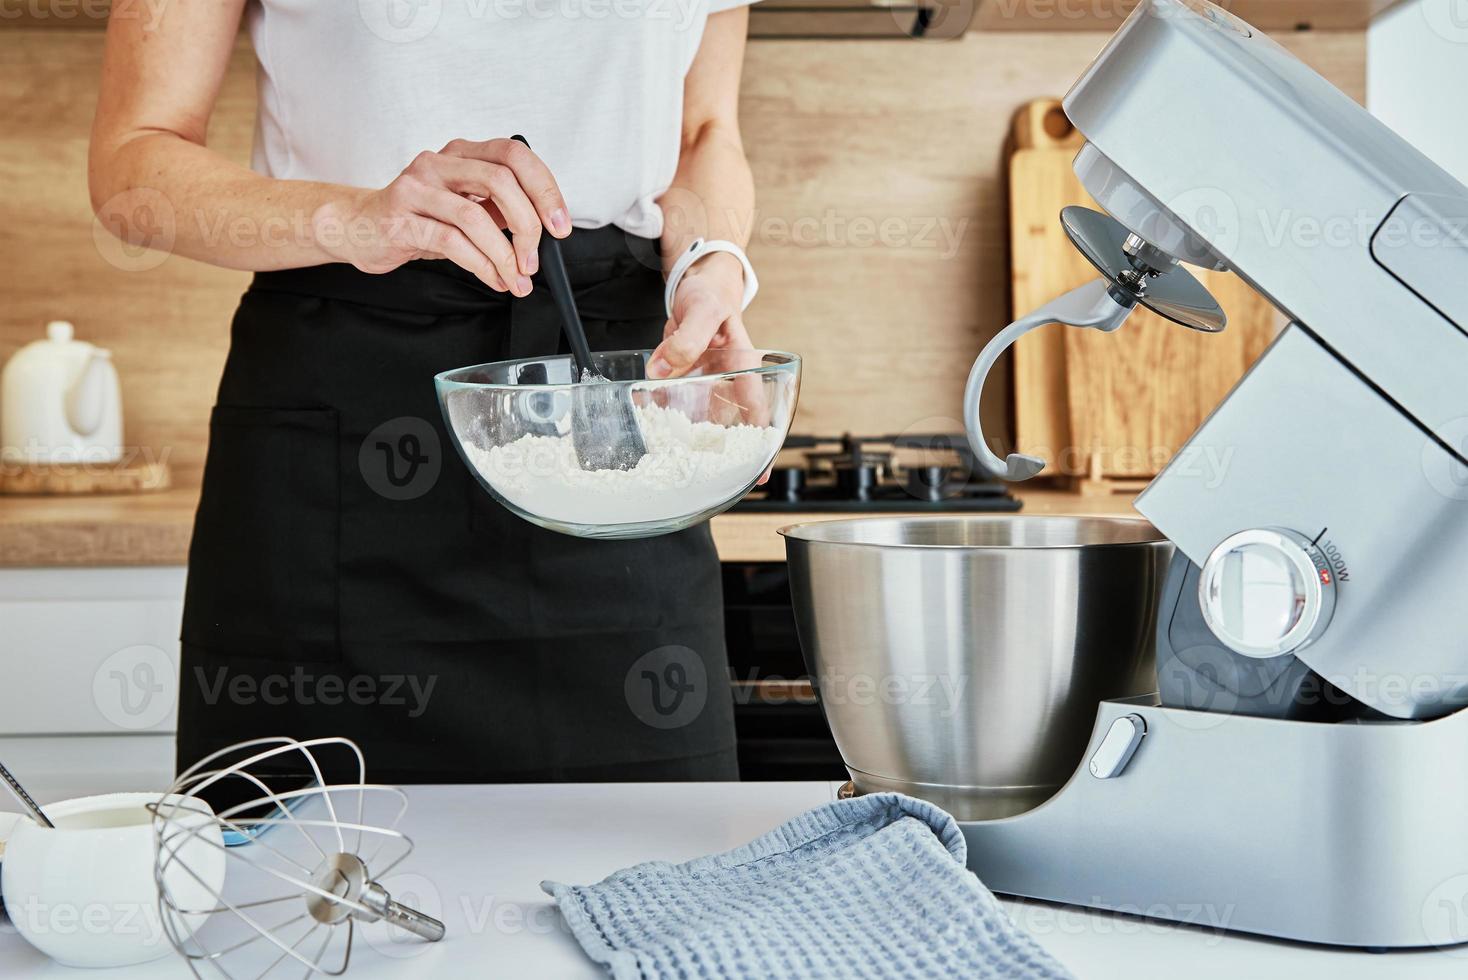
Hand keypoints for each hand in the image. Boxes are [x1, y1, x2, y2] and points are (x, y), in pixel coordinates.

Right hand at [311, 138, 569, 296]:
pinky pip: (452, 242)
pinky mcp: (401, 217)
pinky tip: (492, 278)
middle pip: (501, 181)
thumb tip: (543, 231)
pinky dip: (481, 265)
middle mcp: (439, 162)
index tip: (560, 225)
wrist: (359, 227)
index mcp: (462, 153)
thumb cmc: (418, 218)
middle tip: (535, 259)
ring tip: (515, 278)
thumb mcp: (464, 205)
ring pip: (476, 216)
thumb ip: (499, 208)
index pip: (515, 155)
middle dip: (528, 226)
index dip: (545, 189)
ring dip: (504, 255)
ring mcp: (417, 187)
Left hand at [649, 253, 771, 484]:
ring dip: (688, 439)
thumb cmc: (710, 296)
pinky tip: (647, 420)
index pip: (759, 413)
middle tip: (710, 481)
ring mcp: (707, 383)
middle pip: (731, 426)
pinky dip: (661, 412)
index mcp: (745, 367)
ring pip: (701, 419)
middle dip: (722, 455)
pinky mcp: (685, 380)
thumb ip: (686, 341)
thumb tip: (660, 372)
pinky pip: (675, 402)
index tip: (759, 474)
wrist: (695, 284)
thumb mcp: (702, 312)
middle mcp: (729, 381)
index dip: (761, 446)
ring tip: (675, 463)